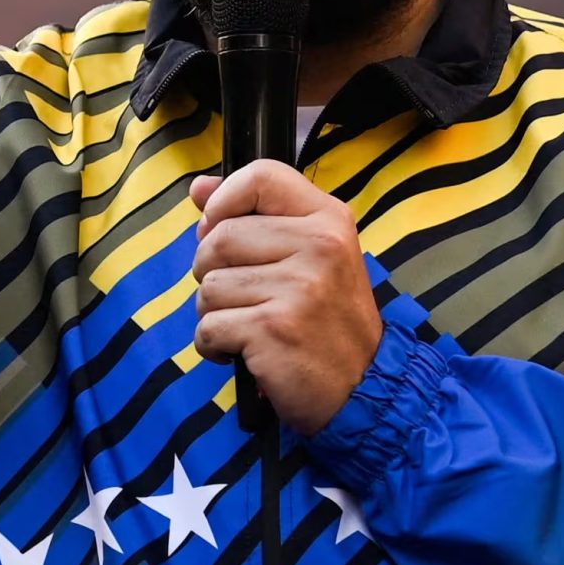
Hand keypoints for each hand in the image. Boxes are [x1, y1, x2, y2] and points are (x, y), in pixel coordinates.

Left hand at [190, 162, 382, 435]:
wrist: (364, 388)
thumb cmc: (328, 322)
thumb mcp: (310, 257)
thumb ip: (256, 216)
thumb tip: (199, 188)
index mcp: (328, 219)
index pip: (260, 176)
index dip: (224, 200)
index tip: (219, 229)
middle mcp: (319, 246)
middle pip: (218, 237)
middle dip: (212, 272)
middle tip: (244, 297)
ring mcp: (298, 288)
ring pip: (208, 286)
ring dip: (215, 314)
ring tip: (251, 327)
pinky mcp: (274, 328)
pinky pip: (208, 328)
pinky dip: (214, 347)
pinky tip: (244, 352)